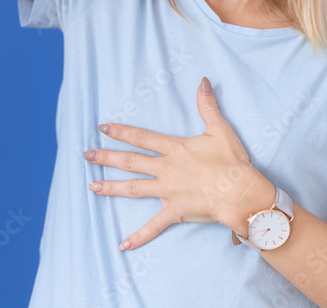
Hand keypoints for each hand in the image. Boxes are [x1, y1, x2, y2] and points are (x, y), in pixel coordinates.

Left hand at [83, 76, 273, 250]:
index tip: (103, 128)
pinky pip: (153, 226)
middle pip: (130, 162)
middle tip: (86, 155)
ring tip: (92, 187)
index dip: (121, 131)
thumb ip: (207, 105)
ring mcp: (167, 191)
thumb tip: (203, 81)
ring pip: (133, 189)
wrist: (239, 192)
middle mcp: (165, 169)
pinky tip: (123, 245)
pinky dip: (138, 237)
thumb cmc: (231, 161)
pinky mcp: (174, 211)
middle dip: (106, 157)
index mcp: (174, 149)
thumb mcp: (220, 129)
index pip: (141, 137)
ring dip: (111, 188)